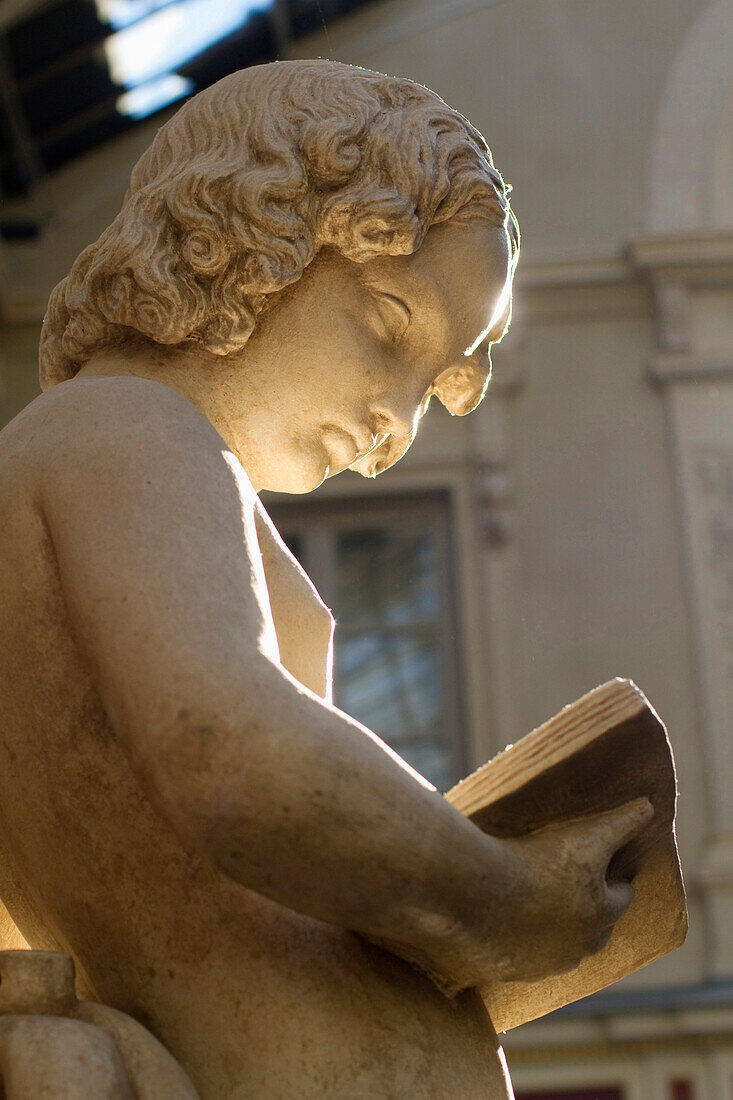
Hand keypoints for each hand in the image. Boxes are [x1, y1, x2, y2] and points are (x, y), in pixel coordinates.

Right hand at [484, 797, 653, 983]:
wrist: (478, 891)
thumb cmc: (537, 861)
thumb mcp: (587, 835)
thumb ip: (621, 823)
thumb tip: (648, 808)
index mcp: (600, 916)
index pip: (621, 898)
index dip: (615, 880)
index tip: (606, 868)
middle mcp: (577, 948)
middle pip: (595, 934)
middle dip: (590, 914)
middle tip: (572, 889)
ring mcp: (542, 964)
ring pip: (559, 950)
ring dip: (554, 932)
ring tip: (535, 905)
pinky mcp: (510, 970)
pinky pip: (521, 959)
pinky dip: (518, 944)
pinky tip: (503, 920)